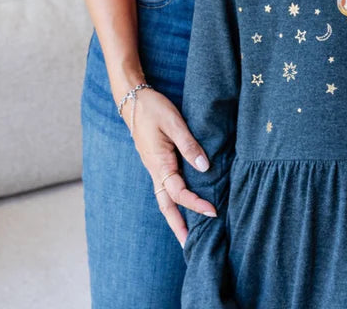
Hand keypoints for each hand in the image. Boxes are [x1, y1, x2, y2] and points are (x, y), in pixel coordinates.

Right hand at [121, 87, 216, 245]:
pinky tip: (180, 203)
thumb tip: (205, 167)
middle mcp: (155, 170)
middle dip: (177, 226)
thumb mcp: (174, 123)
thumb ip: (189, 145)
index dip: (196, 204)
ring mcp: (153, 167)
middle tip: (189, 247)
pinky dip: (172, 200)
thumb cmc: (154, 108)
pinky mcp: (155, 161)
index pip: (179, 193)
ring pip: (164, 198)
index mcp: (159, 164)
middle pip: (166, 205)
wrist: (133, 99)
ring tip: (185, 233)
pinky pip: (164, 186)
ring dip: (174, 216)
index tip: (213, 212)